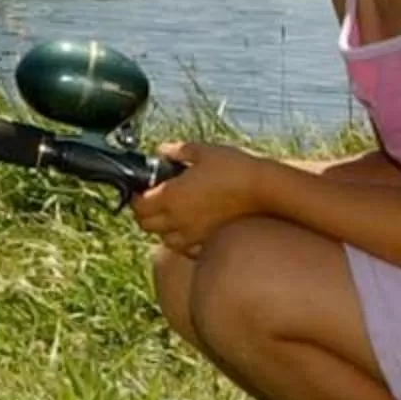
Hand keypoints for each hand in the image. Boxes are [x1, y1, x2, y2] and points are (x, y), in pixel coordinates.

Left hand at [130, 141, 268, 253]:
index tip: (142, 190)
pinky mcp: (209, 242)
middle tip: (154, 202)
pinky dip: (183, 242)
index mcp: (170, 196)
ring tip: (172, 215)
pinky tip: (191, 229)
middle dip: (146, 214)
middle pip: (146, 225)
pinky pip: (187, 249)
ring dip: (163, 229)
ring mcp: (193, 234)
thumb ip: (177, 151)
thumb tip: (163, 150)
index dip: (136, 198)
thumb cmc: (234, 168)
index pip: (138, 206)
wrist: (264, 189)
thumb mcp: (201, 151)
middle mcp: (177, 219)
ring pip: (165, 239)